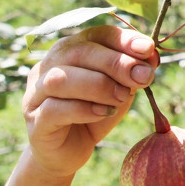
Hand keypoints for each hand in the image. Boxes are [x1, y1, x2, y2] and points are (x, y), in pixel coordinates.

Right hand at [22, 25, 158, 178]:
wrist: (68, 152)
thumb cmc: (95, 113)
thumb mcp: (120, 89)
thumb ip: (132, 72)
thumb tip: (150, 57)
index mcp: (72, 49)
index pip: (97, 34)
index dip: (124, 39)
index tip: (148, 50)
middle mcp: (49, 65)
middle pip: (79, 51)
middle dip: (116, 63)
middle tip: (143, 77)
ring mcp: (36, 92)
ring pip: (60, 78)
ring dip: (98, 85)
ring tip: (122, 97)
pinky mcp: (34, 120)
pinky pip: (53, 109)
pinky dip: (83, 109)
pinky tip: (103, 112)